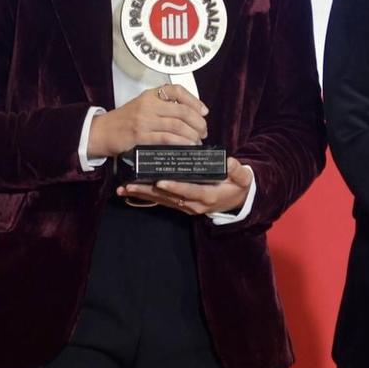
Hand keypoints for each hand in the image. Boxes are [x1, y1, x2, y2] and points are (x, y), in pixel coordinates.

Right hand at [87, 85, 207, 158]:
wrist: (103, 131)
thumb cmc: (125, 120)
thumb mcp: (142, 105)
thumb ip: (162, 107)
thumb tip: (190, 115)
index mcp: (150, 95)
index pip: (177, 91)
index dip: (194, 101)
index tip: (204, 111)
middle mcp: (148, 104)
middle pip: (182, 111)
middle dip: (198, 123)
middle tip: (204, 131)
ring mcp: (144, 120)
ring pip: (177, 126)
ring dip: (192, 135)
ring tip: (197, 141)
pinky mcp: (140, 136)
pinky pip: (167, 139)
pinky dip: (181, 143)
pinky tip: (187, 147)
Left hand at [119, 156, 252, 216]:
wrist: (237, 201)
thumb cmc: (238, 186)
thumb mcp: (243, 178)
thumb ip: (238, 171)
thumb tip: (229, 162)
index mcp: (209, 195)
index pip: (190, 190)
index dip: (175, 186)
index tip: (161, 181)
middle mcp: (194, 203)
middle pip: (169, 197)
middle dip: (149, 191)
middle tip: (130, 184)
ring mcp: (186, 206)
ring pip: (162, 200)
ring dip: (143, 194)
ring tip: (125, 187)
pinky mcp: (181, 205)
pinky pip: (162, 201)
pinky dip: (146, 197)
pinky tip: (131, 192)